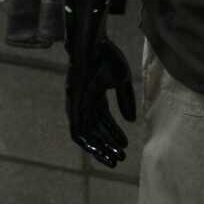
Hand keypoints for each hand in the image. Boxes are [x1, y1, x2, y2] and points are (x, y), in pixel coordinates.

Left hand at [65, 37, 135, 167]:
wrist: (93, 45)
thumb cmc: (106, 56)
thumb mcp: (123, 80)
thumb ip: (126, 100)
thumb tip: (131, 122)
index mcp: (94, 94)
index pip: (104, 120)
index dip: (114, 133)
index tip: (126, 145)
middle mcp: (84, 102)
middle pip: (95, 130)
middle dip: (108, 145)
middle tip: (121, 159)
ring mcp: (76, 105)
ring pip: (86, 135)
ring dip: (100, 148)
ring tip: (114, 158)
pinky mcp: (72, 107)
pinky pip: (77, 131)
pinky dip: (87, 143)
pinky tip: (99, 150)